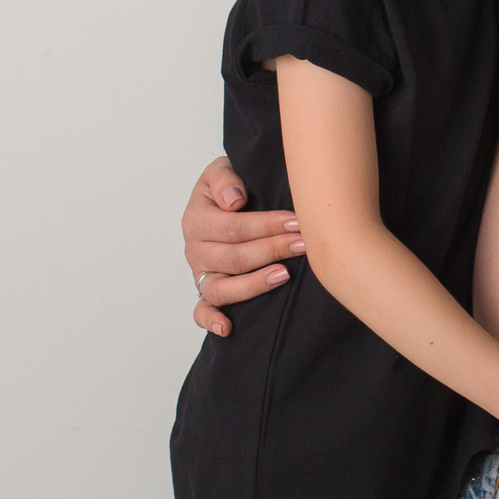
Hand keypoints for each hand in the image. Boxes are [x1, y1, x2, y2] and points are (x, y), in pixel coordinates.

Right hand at [181, 157, 302, 335]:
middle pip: (233, 257)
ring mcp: (200, 273)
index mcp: (196, 219)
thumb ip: (224, 178)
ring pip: (221, 288)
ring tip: (284, 275)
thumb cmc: (228, 187)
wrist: (223, 202)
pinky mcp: (204, 292)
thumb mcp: (221, 170)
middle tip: (303, 245)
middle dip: (272, 250)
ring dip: (254, 284)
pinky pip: (202, 311)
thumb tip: (234, 200)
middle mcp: (195, 249)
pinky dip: (211, 321)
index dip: (266, 225)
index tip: (297, 222)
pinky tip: (228, 328)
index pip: (232, 226)